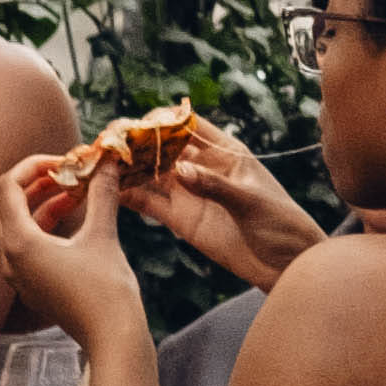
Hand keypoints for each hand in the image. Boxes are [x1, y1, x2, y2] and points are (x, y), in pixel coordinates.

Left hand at [0, 149, 132, 333]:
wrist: (112, 338)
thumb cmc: (107, 290)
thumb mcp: (104, 235)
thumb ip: (101, 194)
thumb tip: (107, 161)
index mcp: (20, 243)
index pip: (9, 187)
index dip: (34, 165)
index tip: (66, 161)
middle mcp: (10, 259)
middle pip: (10, 204)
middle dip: (39, 183)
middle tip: (71, 173)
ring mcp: (19, 275)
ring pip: (19, 226)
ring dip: (44, 204)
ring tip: (78, 193)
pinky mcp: (32, 286)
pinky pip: (28, 246)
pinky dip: (46, 227)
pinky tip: (76, 222)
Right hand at [115, 123, 322, 289]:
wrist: (286, 265)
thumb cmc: (281, 224)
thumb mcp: (252, 202)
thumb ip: (215, 186)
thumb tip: (180, 170)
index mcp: (227, 153)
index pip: (191, 126)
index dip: (165, 120)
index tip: (139, 121)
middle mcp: (203, 168)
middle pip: (163, 148)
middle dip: (137, 143)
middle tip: (108, 142)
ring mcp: (190, 193)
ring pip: (151, 174)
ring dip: (126, 168)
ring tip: (98, 164)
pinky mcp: (181, 219)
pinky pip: (149, 202)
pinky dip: (128, 195)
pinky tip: (105, 191)